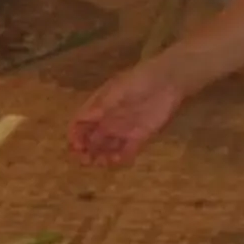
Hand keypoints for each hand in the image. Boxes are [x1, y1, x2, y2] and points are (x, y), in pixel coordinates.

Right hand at [68, 64, 188, 166]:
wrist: (168, 81)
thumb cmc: (139, 80)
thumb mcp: (116, 90)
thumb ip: (100, 106)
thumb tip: (81, 120)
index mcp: (100, 105)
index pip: (81, 122)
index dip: (75, 135)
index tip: (76, 146)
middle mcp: (109, 119)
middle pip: (92, 138)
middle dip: (85, 150)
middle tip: (84, 161)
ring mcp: (124, 129)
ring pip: (107, 147)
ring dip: (101, 156)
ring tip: (100, 163)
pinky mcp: (140, 135)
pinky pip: (127, 151)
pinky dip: (121, 158)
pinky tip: (117, 161)